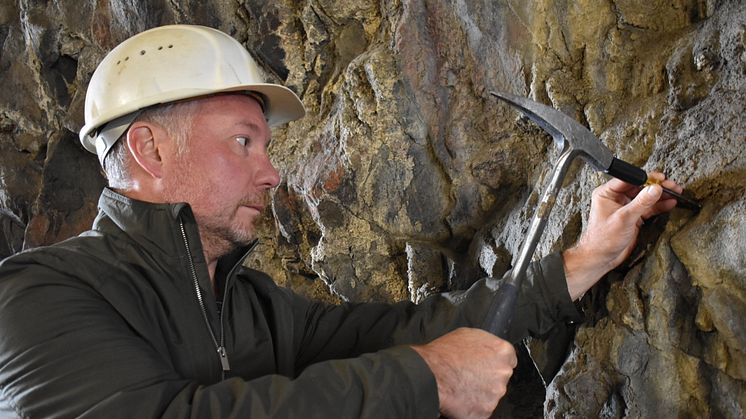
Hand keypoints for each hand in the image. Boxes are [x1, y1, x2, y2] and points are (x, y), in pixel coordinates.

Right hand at [411, 327, 516, 417]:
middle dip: (488, 376)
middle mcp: (503, 373)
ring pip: (491, 393)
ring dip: (481, 391)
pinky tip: (461, 395)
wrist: (428, 374)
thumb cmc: (444, 354)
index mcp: (502, 352)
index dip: (495, 361)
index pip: (509, 359)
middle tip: (470, 374)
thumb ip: (486, 342)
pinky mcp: (485, 410)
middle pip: (501, 377)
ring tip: (462, 384)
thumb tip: (488, 347)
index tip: (486, 364)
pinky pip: (482, 408)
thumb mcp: (467, 334)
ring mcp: (495, 393)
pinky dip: (473, 405)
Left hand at [563, 173, 680, 298]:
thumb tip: (655, 188)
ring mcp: (625, 207)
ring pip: (646, 197)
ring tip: (676, 192)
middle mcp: (616, 198)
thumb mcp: (624, 219)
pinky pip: (648, 208)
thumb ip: (641, 203)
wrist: (601, 258)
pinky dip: (659, 205)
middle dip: (656, 186)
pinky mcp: (633, 217)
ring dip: (660, 195)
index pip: (628, 179)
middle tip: (671, 185)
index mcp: (607, 193)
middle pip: (639, 187)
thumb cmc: (603, 239)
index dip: (645, 178)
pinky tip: (670, 203)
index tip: (660, 178)